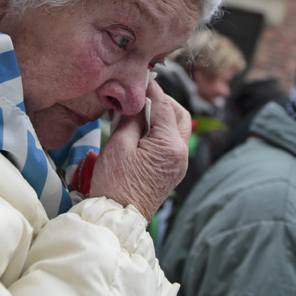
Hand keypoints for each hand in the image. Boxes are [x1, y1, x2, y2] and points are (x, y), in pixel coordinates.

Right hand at [88, 81, 191, 220]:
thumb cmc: (114, 184)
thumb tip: (137, 99)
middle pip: (180, 115)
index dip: (151, 89)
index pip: (164, 105)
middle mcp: (181, 154)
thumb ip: (131, 118)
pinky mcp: (172, 172)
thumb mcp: (118, 144)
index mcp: (170, 145)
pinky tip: (142, 130)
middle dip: (163, 101)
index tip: (140, 77)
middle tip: (141, 97)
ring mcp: (179, 165)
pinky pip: (172, 143)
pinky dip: (161, 131)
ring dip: (163, 116)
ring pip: (178, 129)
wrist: (117, 219)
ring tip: (139, 113)